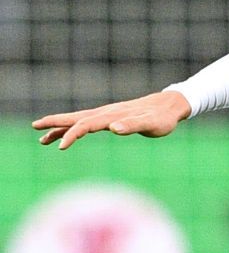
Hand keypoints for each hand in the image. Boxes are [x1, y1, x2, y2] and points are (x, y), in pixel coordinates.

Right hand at [33, 90, 191, 149]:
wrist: (170, 105)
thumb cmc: (163, 118)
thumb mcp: (152, 124)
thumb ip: (133, 125)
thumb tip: (114, 128)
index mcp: (113, 116)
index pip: (86, 124)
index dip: (72, 134)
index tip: (60, 146)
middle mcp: (107, 113)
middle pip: (76, 118)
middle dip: (55, 123)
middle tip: (35, 127)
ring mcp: (108, 114)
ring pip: (79, 120)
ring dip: (60, 128)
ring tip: (42, 138)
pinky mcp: (111, 117)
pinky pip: (88, 123)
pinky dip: (75, 128)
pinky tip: (68, 135)